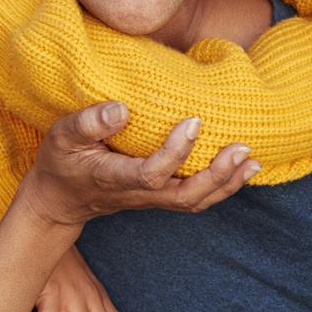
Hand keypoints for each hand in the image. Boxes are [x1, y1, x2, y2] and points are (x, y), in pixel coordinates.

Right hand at [11, 101, 259, 230]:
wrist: (59, 200)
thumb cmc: (61, 162)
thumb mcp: (61, 137)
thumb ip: (88, 122)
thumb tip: (122, 109)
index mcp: (114, 177)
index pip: (151, 174)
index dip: (175, 152)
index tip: (194, 121)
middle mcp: (138, 193)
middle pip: (185, 196)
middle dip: (217, 175)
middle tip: (241, 148)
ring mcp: (151, 200)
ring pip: (195, 202)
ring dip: (227, 184)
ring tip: (251, 160)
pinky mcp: (160, 197)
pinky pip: (196, 199)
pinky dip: (224, 187)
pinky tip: (243, 169)